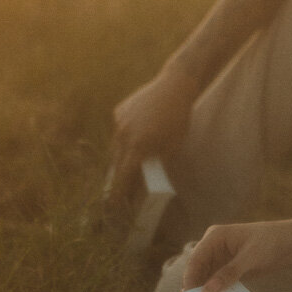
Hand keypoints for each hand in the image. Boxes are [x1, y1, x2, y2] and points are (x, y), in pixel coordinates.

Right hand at [110, 67, 198, 199]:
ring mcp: (119, 122)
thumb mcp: (172, 146)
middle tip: (121, 188)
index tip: (113, 206)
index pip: (123, 177)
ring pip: (115, 146)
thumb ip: (157, 165)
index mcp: (138, 146)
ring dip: (122, 156)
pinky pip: (118, 130)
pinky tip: (139, 133)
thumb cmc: (178, 119)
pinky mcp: (118, 111)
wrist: (174, 86)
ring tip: (132, 160)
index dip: (118, 193)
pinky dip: (125, 137)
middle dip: (118, 176)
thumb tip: (146, 183)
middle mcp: (123, 135)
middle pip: (116, 163)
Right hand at [182, 219, 291, 291]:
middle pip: (198, 270)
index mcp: (215, 237)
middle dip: (196, 287)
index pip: (196, 259)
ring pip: (206, 278)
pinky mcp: (228, 268)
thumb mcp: (250, 257)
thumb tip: (207, 291)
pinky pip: (217, 282)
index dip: (190, 278)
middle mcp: (214, 247)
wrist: (290, 244)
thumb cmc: (270, 242)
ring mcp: (220, 258)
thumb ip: (229, 273)